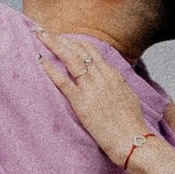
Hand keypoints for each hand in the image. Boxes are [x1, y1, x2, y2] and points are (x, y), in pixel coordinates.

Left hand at [37, 30, 168, 172]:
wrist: (134, 141)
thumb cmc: (132, 125)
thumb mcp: (129, 98)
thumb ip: (118, 87)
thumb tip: (114, 82)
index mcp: (114, 75)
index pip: (93, 51)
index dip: (76, 43)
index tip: (64, 39)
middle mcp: (103, 77)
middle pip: (79, 50)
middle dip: (61, 39)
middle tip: (46, 32)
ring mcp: (92, 89)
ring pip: (71, 59)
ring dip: (54, 45)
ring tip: (40, 36)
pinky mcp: (82, 103)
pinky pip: (63, 81)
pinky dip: (51, 69)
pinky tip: (40, 60)